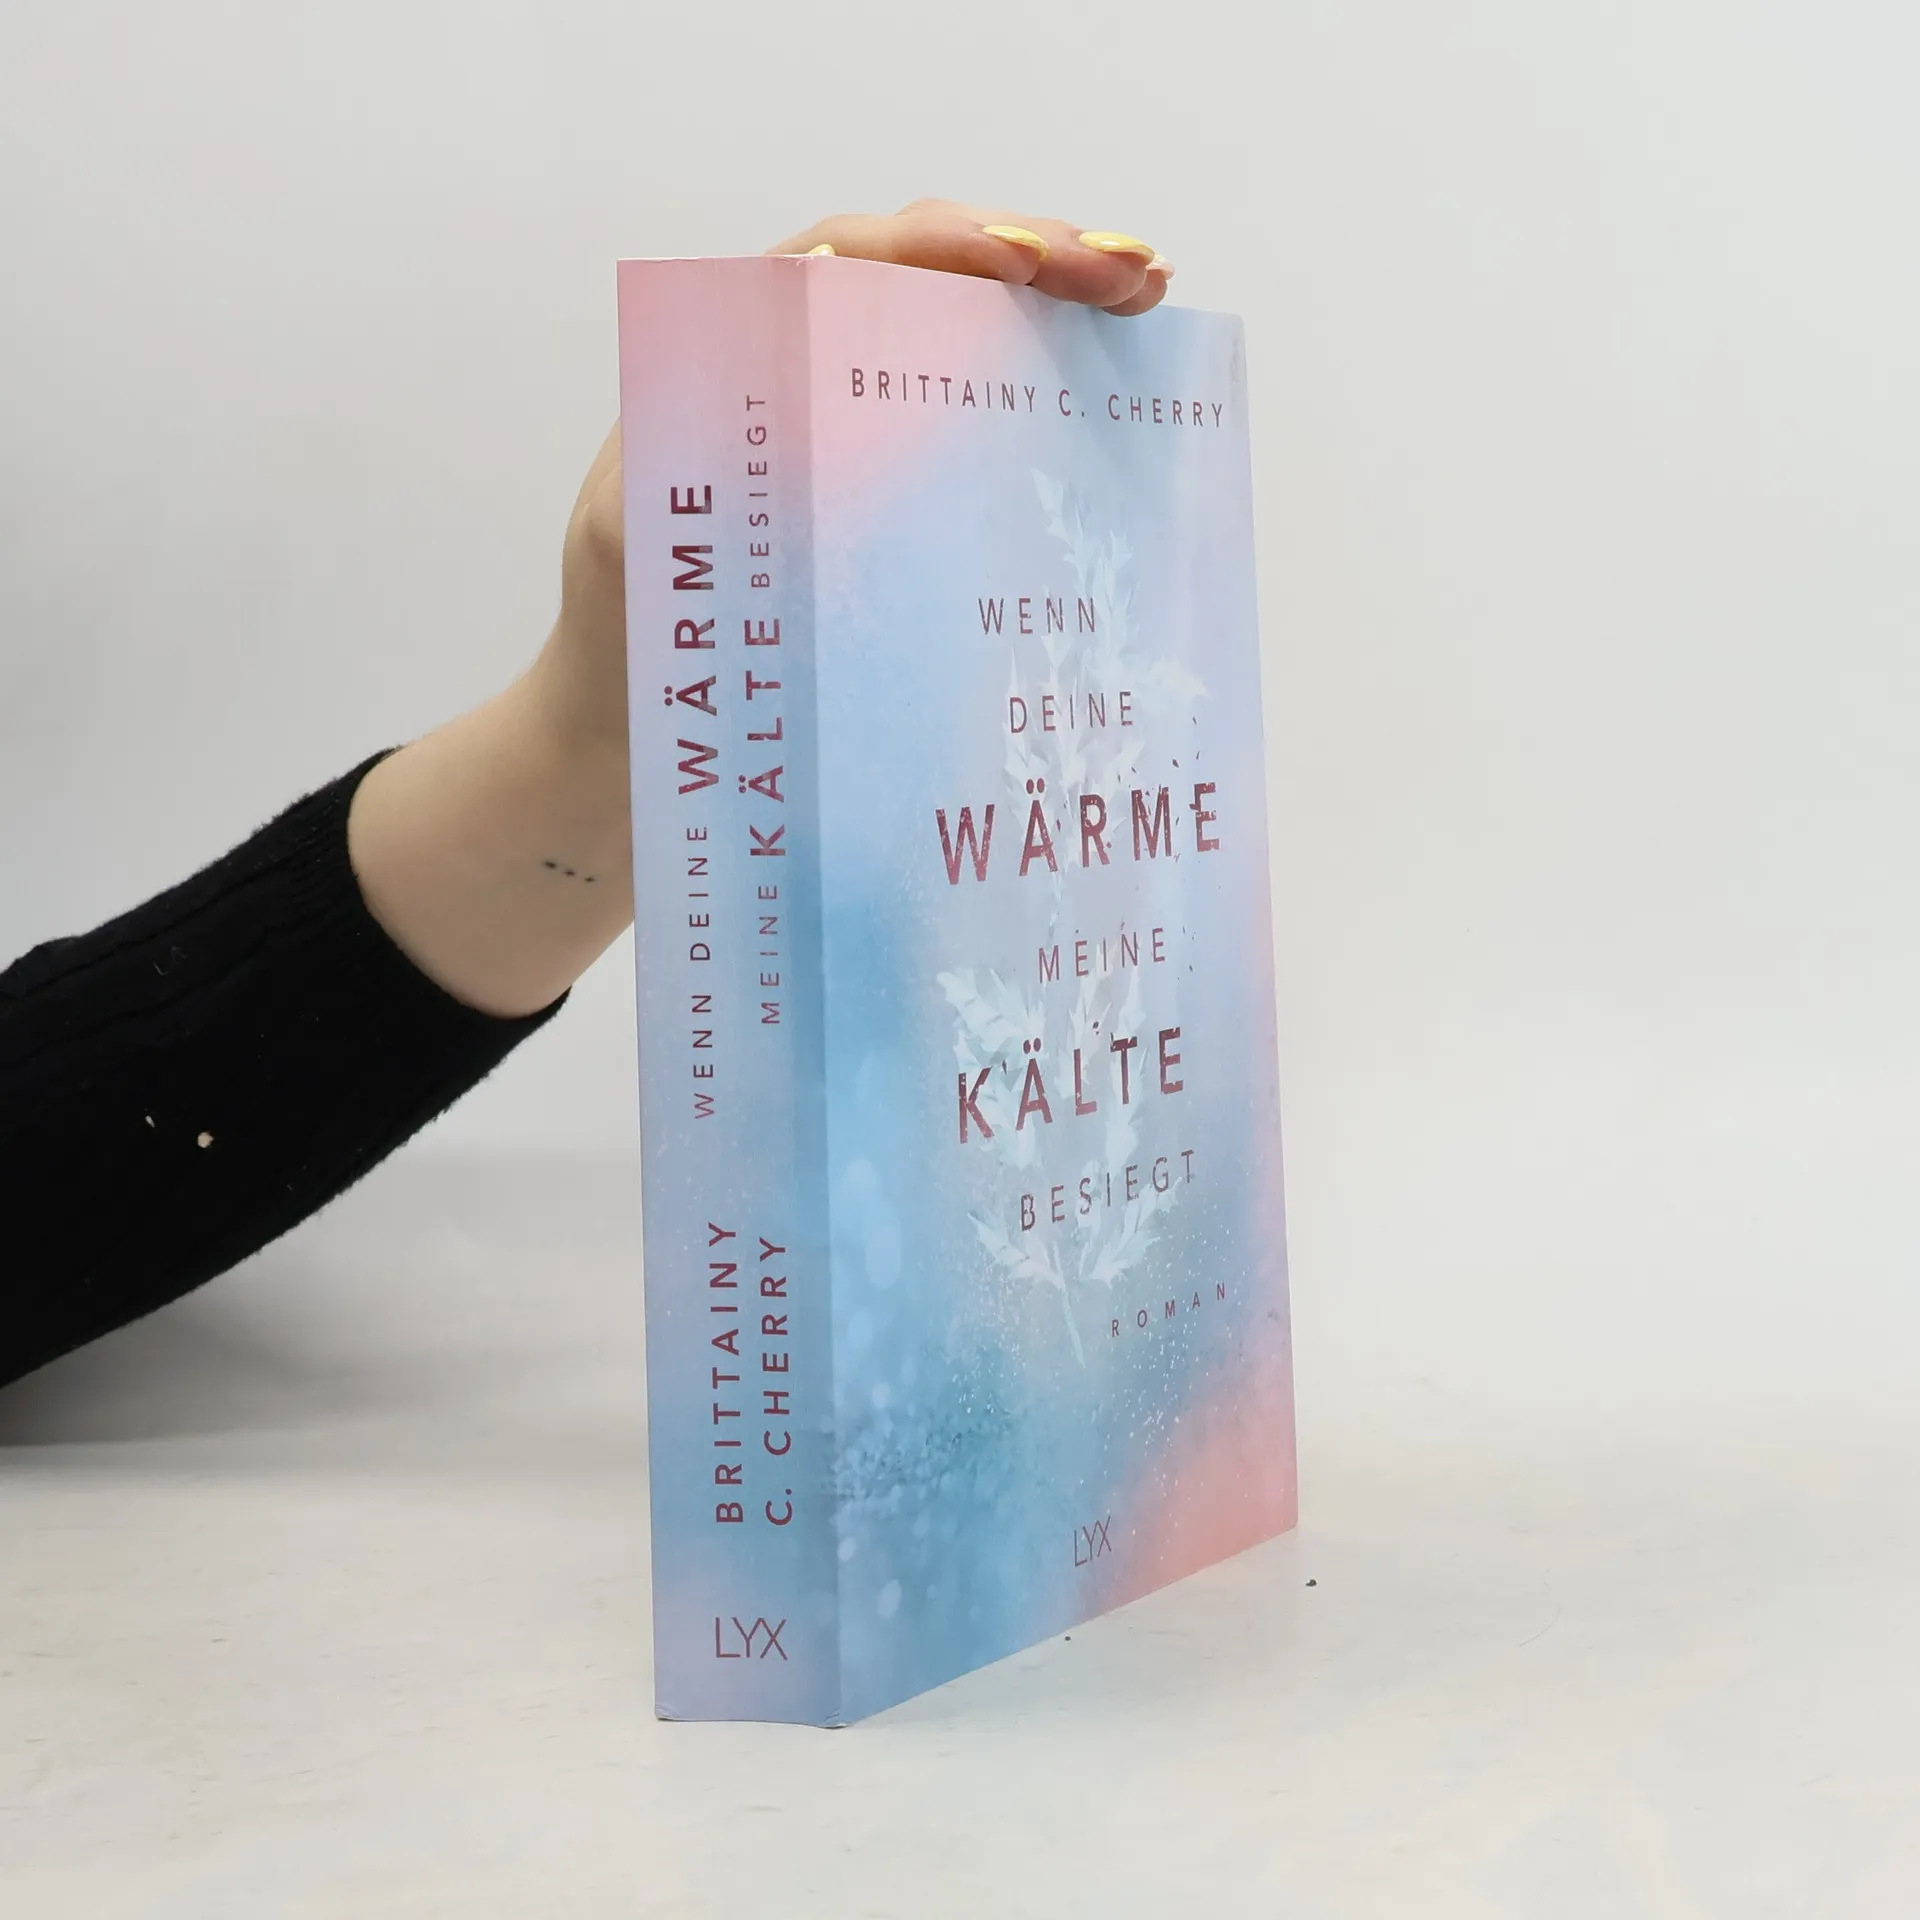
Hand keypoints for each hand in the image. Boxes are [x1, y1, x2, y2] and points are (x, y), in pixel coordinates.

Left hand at [351, 201, 1170, 1016]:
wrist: (638, 752)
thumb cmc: (626, 652)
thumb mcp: (628, 549)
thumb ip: (688, 472)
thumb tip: (808, 424)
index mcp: (732, 367)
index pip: (843, 262)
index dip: (933, 245)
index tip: (1016, 264)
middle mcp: (802, 383)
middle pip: (927, 279)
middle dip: (1034, 256)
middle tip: (1134, 274)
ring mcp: (860, 446)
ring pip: (966, 338)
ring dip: (1060, 306)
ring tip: (1147, 295)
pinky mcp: (899, 512)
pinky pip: (981, 428)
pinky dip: (1050, 396)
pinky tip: (1122, 388)